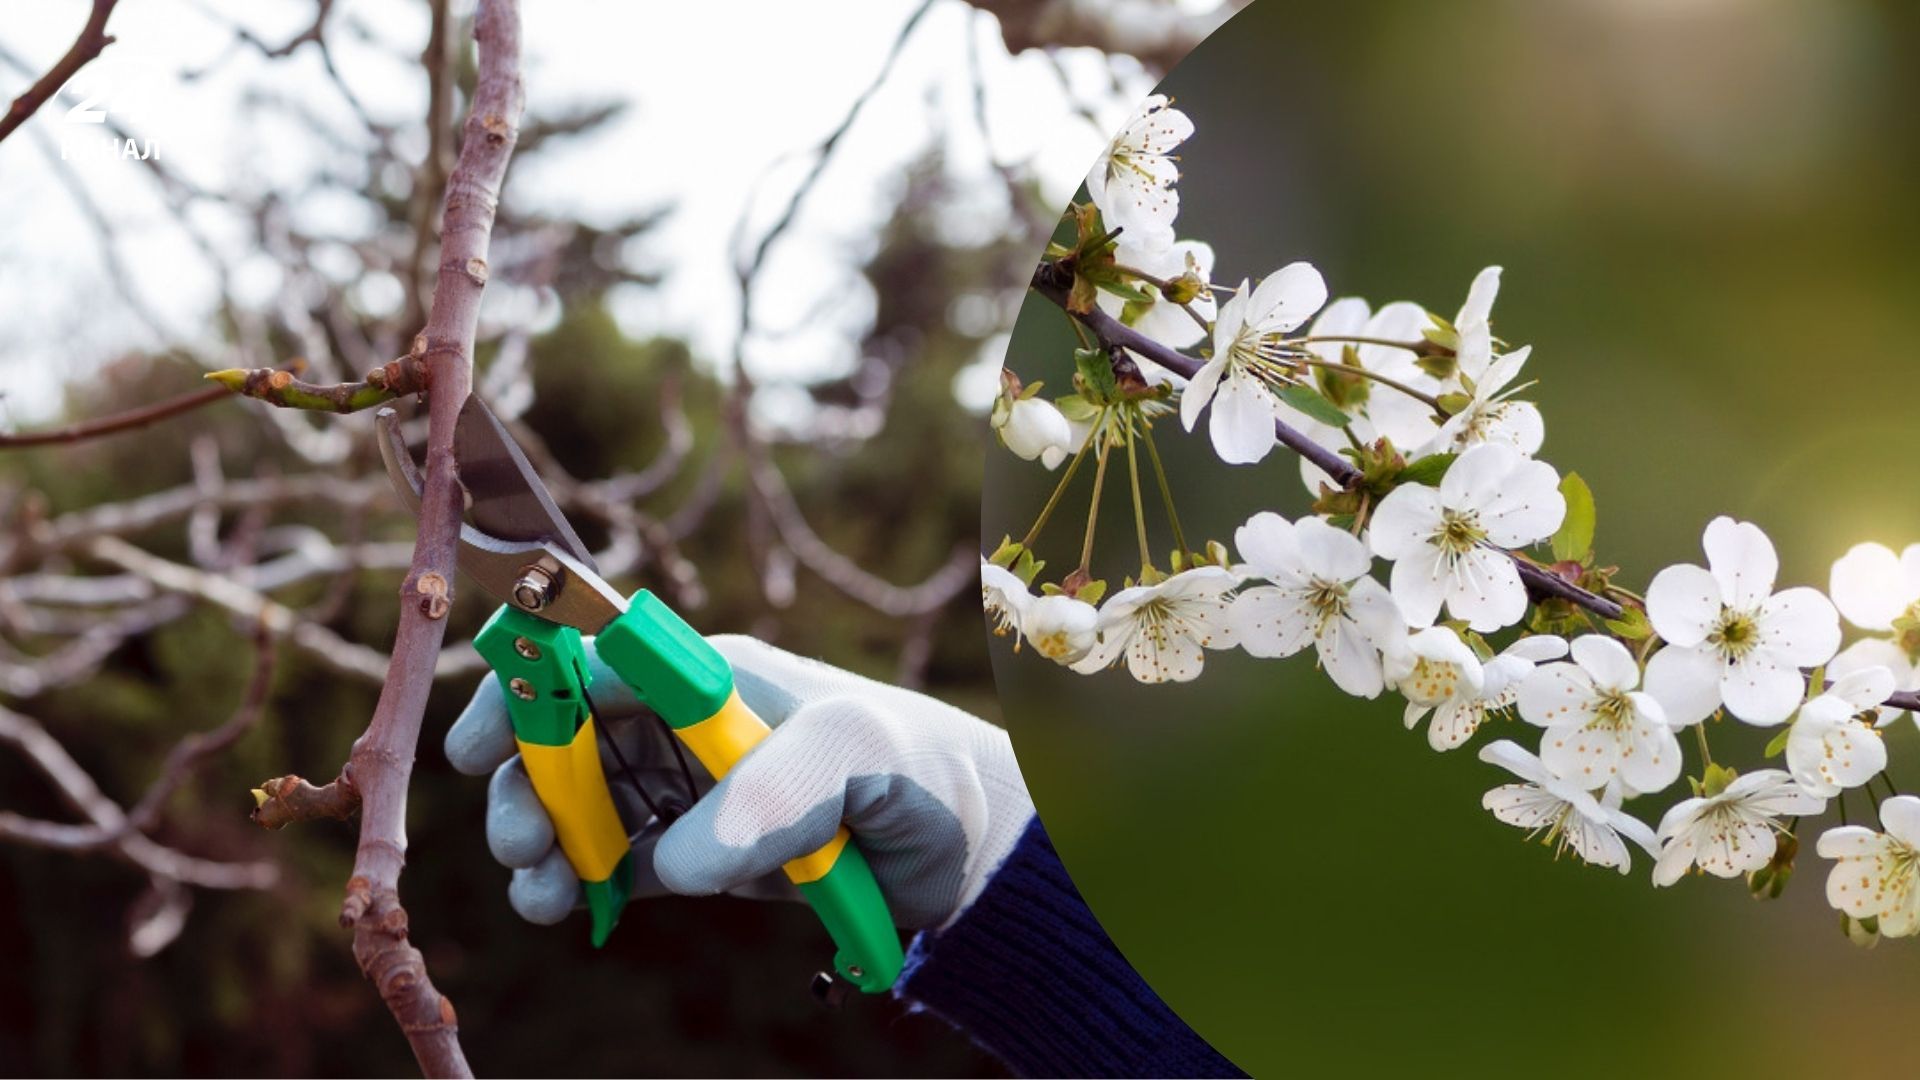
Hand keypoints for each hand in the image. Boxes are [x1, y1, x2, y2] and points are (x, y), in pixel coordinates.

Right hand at [446, 634, 1033, 930]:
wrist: (963, 845)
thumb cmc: (914, 766)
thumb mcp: (856, 754)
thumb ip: (773, 792)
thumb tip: (682, 860)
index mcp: (706, 672)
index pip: (590, 659)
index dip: (524, 691)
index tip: (480, 747)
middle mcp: (682, 723)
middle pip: (565, 736)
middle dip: (525, 784)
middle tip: (522, 843)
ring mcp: (685, 788)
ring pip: (578, 804)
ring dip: (542, 842)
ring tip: (542, 891)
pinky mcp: (698, 851)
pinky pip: (615, 862)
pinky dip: (579, 883)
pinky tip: (570, 908)